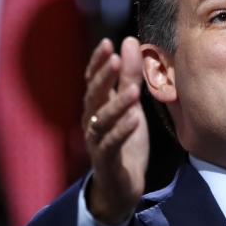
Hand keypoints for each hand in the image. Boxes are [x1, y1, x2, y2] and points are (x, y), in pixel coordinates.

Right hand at [82, 36, 148, 225]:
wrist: (121, 184)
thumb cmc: (124, 139)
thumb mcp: (130, 104)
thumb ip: (129, 75)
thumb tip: (130, 40)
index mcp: (96, 105)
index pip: (92, 79)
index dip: (97, 62)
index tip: (107, 43)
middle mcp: (91, 120)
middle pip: (94, 95)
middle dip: (103, 77)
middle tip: (114, 59)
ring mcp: (96, 140)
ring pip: (103, 120)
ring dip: (117, 104)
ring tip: (133, 90)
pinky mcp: (106, 160)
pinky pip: (112, 144)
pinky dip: (122, 131)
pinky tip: (134, 119)